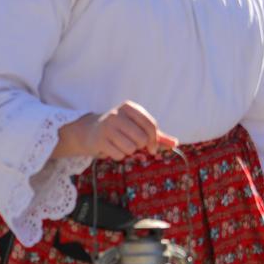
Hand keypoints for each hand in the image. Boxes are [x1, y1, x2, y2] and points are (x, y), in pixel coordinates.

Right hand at [55, 101, 177, 160]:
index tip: (152, 148)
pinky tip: (111, 149)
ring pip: (131, 148)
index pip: (150, 125)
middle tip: (132, 145)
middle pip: (142, 139)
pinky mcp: (99, 140)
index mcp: (129, 107)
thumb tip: (175, 143)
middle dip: (140, 146)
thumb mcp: (137, 127)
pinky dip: (118, 156)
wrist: (88, 131)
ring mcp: (106, 127)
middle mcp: (116, 114)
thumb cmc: (119, 129)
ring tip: (120, 145)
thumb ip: (157, 135)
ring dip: (129, 152)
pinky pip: (120, 155)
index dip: (155, 140)